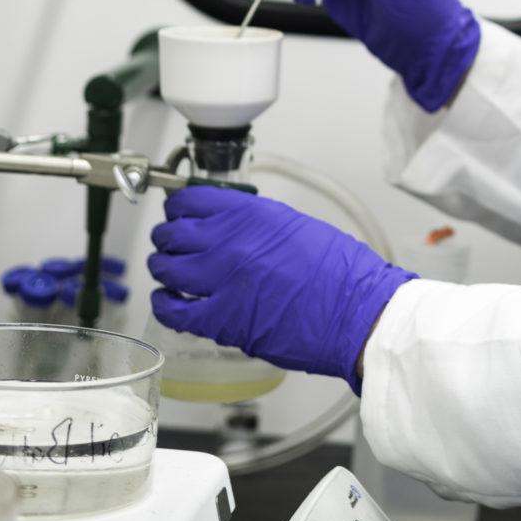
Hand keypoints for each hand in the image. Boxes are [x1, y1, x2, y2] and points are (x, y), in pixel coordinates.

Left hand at [149, 186, 415, 391]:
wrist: (357, 313)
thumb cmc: (342, 274)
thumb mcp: (299, 227)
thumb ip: (259, 225)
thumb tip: (233, 227)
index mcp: (252, 215)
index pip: (192, 200)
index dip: (180, 207)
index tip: (178, 211)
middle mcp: (230, 242)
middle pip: (173, 233)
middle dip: (168, 237)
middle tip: (171, 242)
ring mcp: (222, 282)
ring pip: (166, 268)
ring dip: (163, 267)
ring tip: (167, 270)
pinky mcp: (221, 320)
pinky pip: (173, 310)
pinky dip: (164, 304)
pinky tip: (167, 300)